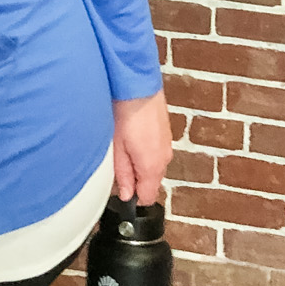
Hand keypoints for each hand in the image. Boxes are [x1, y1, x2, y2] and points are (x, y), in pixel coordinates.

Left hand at [110, 87, 171, 207]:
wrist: (138, 88)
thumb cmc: (126, 115)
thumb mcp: (117, 149)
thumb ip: (123, 174)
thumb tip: (126, 194)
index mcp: (152, 167)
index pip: (147, 197)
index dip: (133, 197)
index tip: (120, 190)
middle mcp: (164, 159)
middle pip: (151, 182)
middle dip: (135, 179)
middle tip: (117, 162)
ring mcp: (167, 147)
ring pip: (154, 168)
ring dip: (140, 164)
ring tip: (124, 147)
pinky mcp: (166, 135)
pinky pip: (157, 153)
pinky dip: (146, 151)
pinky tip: (133, 138)